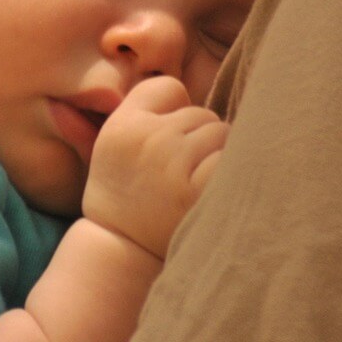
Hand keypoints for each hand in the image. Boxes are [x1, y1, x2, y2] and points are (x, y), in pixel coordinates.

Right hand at [82, 76, 227, 258]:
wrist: (121, 252)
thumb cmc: (123, 198)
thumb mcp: (109, 147)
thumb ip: (135, 113)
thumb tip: (168, 91)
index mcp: (123, 125)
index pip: (169, 88)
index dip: (174, 112)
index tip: (167, 140)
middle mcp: (148, 138)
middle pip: (201, 113)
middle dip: (198, 138)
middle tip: (179, 173)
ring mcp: (174, 162)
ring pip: (222, 133)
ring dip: (217, 155)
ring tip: (193, 183)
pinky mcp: (198, 188)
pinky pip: (231, 158)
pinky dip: (228, 173)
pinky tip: (208, 192)